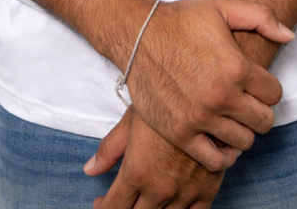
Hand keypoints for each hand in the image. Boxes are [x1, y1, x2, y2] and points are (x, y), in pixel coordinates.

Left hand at [86, 107, 224, 208]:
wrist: (205, 97)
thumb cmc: (165, 103)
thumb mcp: (131, 121)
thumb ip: (109, 149)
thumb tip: (90, 169)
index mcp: (136, 173)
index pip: (114, 207)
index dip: (104, 208)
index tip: (101, 202)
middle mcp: (158, 190)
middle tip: (120, 203)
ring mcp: (183, 194)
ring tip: (143, 203)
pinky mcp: (206, 192)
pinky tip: (170, 207)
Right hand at [125, 0, 293, 170]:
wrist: (138, 34)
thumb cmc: (181, 19)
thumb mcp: (222, 6)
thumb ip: (261, 16)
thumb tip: (288, 36)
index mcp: (236, 67)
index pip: (275, 94)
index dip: (268, 87)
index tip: (256, 83)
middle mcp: (221, 96)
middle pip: (265, 121)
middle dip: (259, 110)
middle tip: (246, 101)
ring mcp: (200, 117)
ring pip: (244, 141)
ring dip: (242, 130)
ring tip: (231, 116)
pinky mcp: (180, 132)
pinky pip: (216, 160)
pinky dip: (223, 154)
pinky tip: (219, 137)